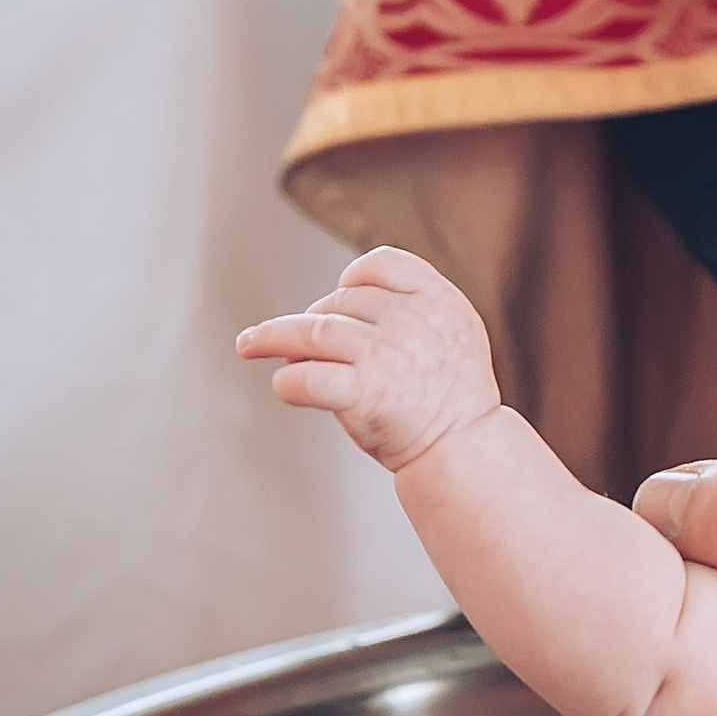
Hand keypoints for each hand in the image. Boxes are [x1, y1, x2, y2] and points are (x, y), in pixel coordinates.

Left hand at [237, 247, 501, 473]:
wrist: (466, 451)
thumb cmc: (453, 400)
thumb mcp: (455, 335)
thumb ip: (413, 310)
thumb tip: (338, 302)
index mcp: (439, 300)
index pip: (383, 264)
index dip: (353, 278)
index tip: (338, 295)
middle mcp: (412, 321)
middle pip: (340, 301)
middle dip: (316, 320)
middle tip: (303, 345)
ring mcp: (386, 354)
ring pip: (311, 330)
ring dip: (273, 337)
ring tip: (250, 344)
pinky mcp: (364, 392)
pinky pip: (306, 377)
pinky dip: (286, 382)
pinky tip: (285, 387)